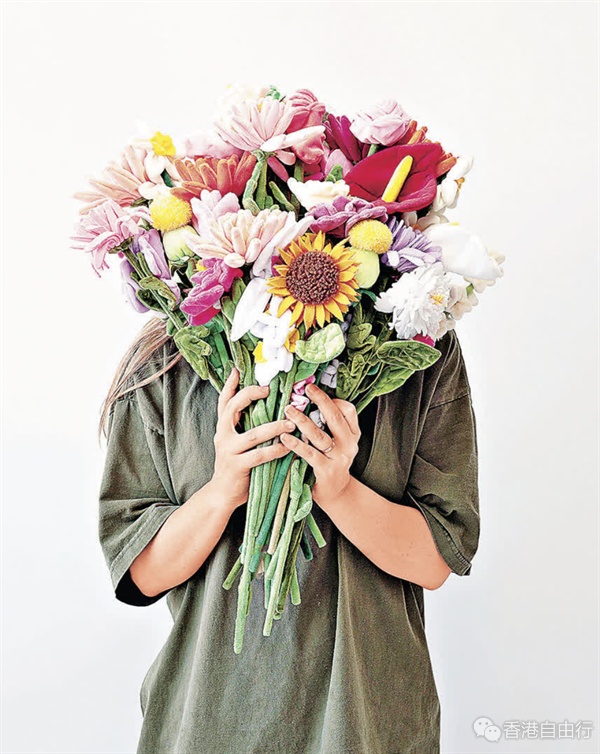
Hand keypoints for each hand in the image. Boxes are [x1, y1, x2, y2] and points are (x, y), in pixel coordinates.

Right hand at [211, 368, 292, 510]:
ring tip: (291, 422)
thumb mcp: (236, 442)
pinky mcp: (237, 466)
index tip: (238, 370)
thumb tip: (267, 406)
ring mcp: (228, 451)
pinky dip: (275, 449)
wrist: (222, 493)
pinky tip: (288, 446)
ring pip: (253, 434)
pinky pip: (260, 455)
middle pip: (232, 408)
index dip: (230, 385)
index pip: (224, 401)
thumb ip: (245, 425)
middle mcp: (223, 435)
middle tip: (268, 389)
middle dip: (250, 395)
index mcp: (223, 427)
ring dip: (274, 426)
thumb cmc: (236, 465)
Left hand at [280, 383, 360, 504]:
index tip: (313, 391)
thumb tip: (308, 401)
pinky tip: (285, 437)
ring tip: (288, 410)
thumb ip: (329, 425)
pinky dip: (296, 444)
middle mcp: (349, 444)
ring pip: (320, 435)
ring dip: (302, 421)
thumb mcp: (338, 442)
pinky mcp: (327, 470)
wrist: (335, 492)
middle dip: (320, 400)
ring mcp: (339, 458)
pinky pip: (310, 454)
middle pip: (335, 418)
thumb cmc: (331, 462)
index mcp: (352, 434)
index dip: (332, 399)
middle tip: (305, 389)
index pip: (348, 410)